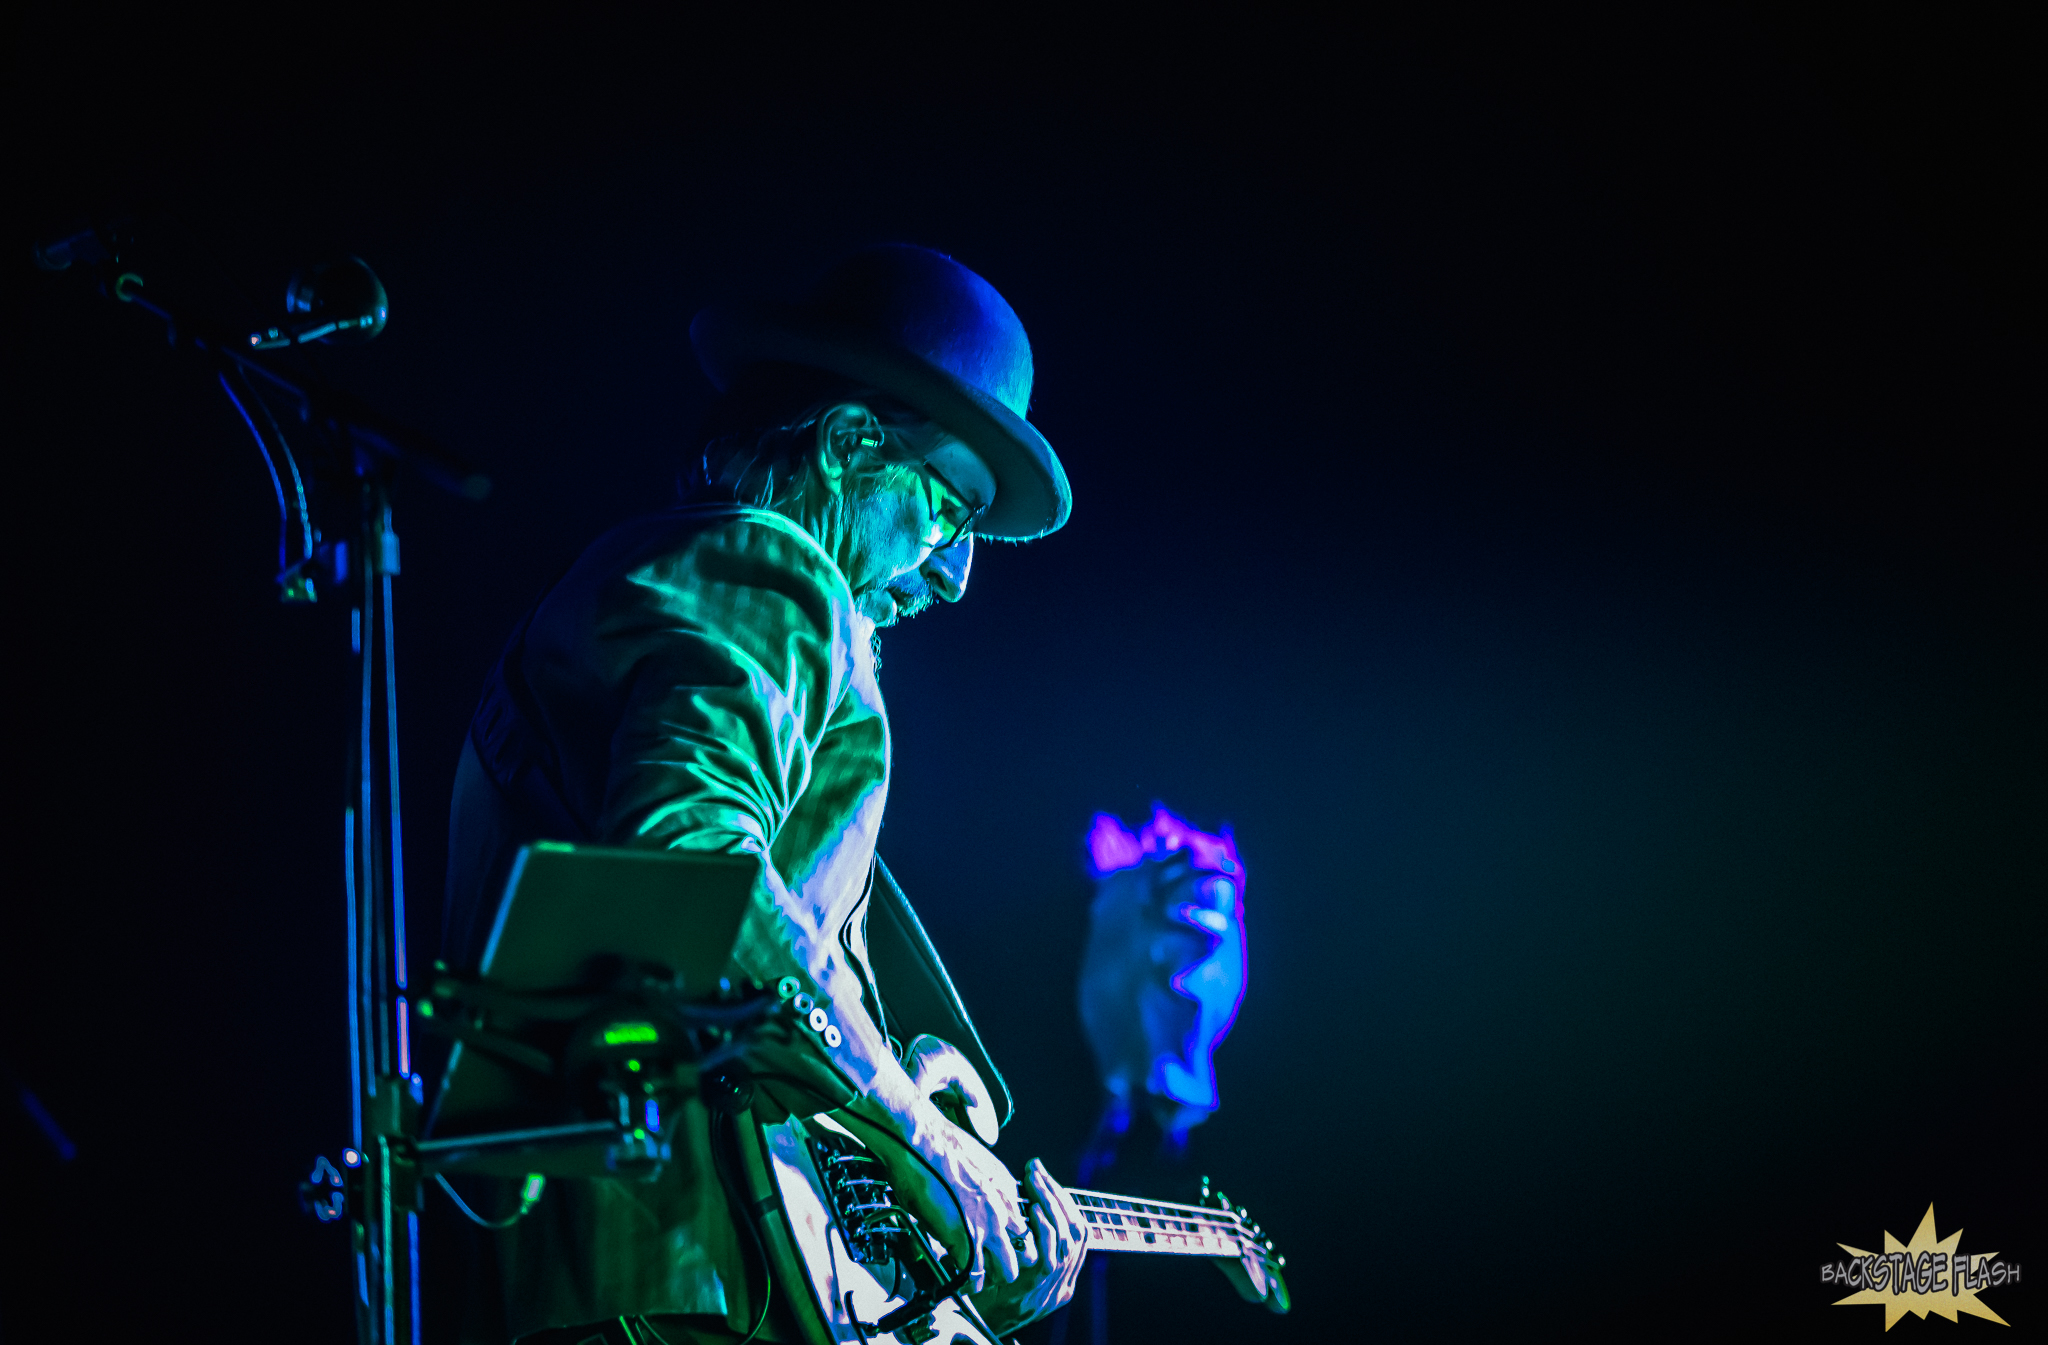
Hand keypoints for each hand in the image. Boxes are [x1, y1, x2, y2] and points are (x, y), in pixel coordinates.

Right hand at [840, 1095, 1028, 1290]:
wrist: (919, 1139)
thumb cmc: (936, 1144)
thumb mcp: (974, 1165)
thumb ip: (981, 1189)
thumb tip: (971, 1202)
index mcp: (1006, 1189)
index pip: (1022, 1227)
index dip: (1008, 1241)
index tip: (993, 1244)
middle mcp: (1003, 1209)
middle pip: (1025, 1253)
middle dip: (1007, 1264)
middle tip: (987, 1267)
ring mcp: (987, 1225)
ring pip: (1006, 1270)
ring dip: (989, 1277)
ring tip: (972, 1277)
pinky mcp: (965, 1238)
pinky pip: (974, 1275)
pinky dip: (964, 1283)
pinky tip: (954, 1279)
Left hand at [970, 1159, 1088, 1332]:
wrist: (969, 1328)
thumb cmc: (985, 1295)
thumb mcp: (1014, 1273)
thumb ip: (1028, 1248)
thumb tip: (1026, 1204)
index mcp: (1062, 1281)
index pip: (1080, 1233)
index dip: (1066, 1203)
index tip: (1048, 1180)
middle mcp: (1063, 1285)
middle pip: (1076, 1231)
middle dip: (1057, 1196)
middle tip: (1038, 1171)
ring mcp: (1052, 1290)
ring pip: (1066, 1239)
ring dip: (1050, 1204)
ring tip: (1034, 1181)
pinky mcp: (1035, 1291)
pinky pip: (1049, 1256)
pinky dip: (1044, 1228)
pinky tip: (1032, 1209)